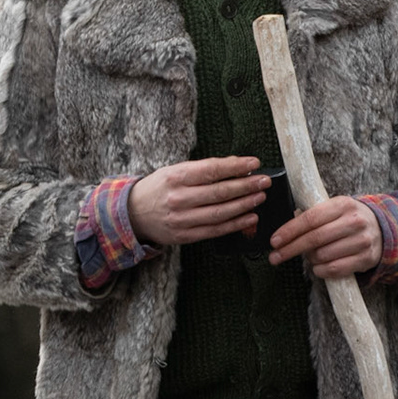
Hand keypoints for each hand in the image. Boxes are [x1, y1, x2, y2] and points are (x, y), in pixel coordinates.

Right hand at [127, 156, 267, 245]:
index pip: (212, 170)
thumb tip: (236, 164)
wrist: (133, 214)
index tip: (254, 162)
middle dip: (246, 186)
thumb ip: (203, 169)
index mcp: (175, 177)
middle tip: (264, 181)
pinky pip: (215, 230)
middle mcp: (178, 198)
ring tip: (260, 197)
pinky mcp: (185, 236)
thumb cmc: (158, 188)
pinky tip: (250, 217)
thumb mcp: (174, 171)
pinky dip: (235, 224)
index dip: (236, 166)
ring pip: (220, 212)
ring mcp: (181, 219)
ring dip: (244, 205)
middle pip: (219, 192)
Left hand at [269, 196, 381, 278]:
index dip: (289, 231)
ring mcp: (362, 240)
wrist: (382, 230)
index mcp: (343, 204)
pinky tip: (317, 267)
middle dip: (290, 249)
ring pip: (323, 255)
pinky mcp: (366, 258)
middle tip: (275, 257)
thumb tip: (284, 232)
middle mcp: (354, 221)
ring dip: (309, 259)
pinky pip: (334, 269)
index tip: (274, 241)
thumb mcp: (334, 209)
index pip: (310, 218)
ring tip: (309, 257)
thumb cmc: (348, 220)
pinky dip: (320, 271)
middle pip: (314, 238)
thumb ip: (312, 215)